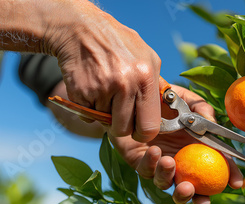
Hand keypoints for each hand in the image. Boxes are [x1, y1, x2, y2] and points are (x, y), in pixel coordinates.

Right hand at [47, 0, 161, 141]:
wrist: (82, 29)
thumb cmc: (119, 44)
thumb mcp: (147, 57)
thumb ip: (155, 85)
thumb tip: (164, 111)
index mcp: (146, 77)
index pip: (149, 126)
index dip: (143, 133)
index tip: (138, 130)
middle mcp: (125, 84)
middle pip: (124, 129)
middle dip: (121, 126)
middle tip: (118, 114)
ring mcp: (102, 89)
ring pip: (105, 122)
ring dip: (104, 114)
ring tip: (104, 92)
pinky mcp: (81, 92)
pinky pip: (87, 115)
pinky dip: (88, 108)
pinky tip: (91, 89)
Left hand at [108, 85, 243, 203]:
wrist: (136, 96)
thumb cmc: (166, 99)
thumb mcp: (187, 101)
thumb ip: (202, 110)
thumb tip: (212, 124)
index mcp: (197, 149)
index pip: (218, 166)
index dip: (229, 176)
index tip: (235, 183)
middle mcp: (181, 161)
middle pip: (191, 188)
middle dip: (195, 197)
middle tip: (192, 189)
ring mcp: (160, 164)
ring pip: (165, 184)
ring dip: (168, 178)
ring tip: (168, 162)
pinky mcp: (140, 162)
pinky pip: (146, 170)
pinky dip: (151, 164)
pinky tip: (155, 152)